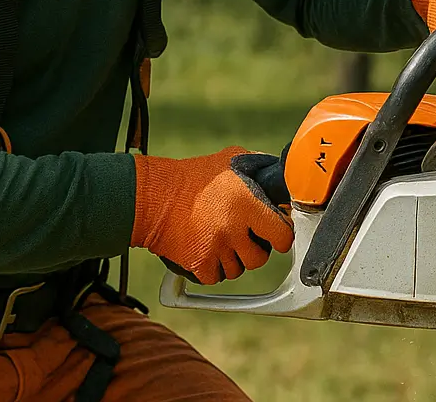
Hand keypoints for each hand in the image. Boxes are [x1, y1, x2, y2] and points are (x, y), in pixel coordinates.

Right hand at [131, 148, 293, 284]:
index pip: (283, 235)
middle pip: (260, 258)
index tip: (275, 233)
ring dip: (233, 259)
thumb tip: (280, 180)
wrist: (152, 196)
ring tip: (221, 239)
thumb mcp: (232, 160)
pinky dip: (213, 269)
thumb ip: (260, 168)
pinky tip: (207, 249)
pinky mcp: (198, 264)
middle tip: (243, 235)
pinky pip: (216, 277)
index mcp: (247, 203)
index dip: (281, 235)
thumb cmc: (193, 176)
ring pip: (238, 270)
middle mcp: (233, 228)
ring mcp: (215, 249)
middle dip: (255, 249)